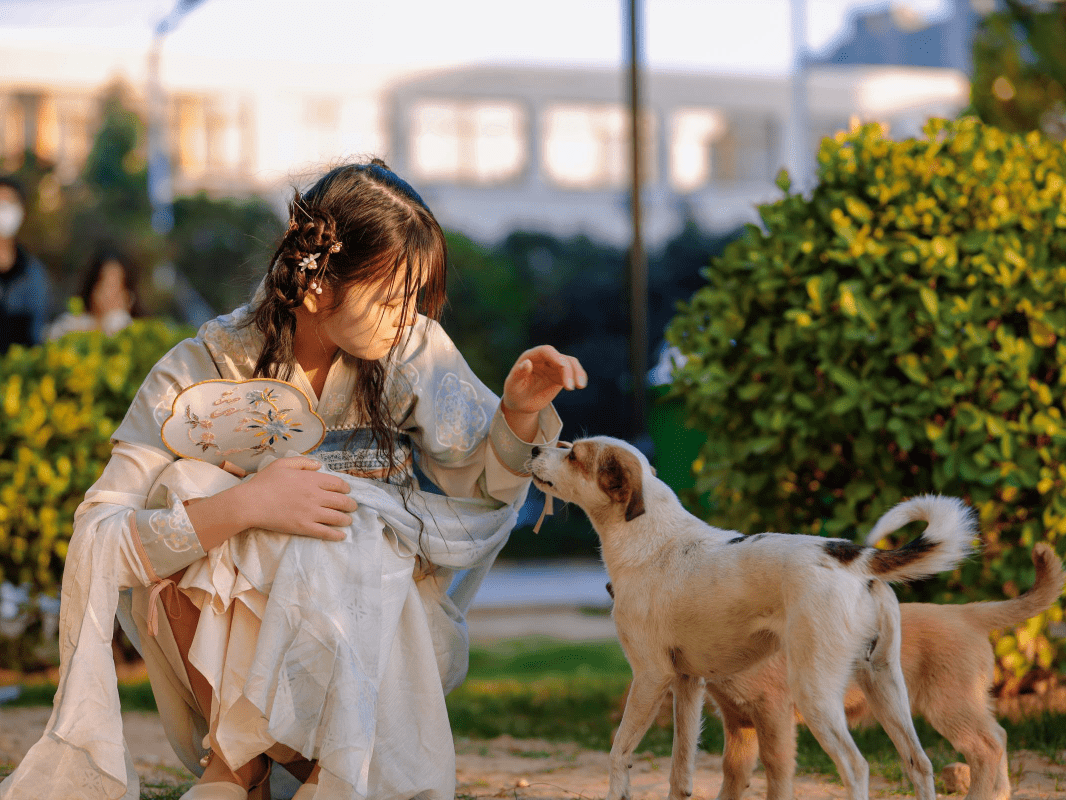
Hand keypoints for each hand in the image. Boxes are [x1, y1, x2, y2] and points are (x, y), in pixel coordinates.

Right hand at [234, 457, 358, 540]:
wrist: (250, 503)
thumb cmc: (264, 482)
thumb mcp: (282, 464)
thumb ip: (302, 462)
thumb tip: (318, 465)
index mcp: (311, 479)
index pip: (337, 484)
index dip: (346, 488)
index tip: (347, 491)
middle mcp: (315, 495)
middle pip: (341, 501)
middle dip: (350, 505)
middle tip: (352, 507)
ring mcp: (311, 512)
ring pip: (337, 517)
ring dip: (346, 519)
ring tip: (348, 520)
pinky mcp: (304, 527)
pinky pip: (325, 532)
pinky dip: (336, 534)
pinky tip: (341, 535)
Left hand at [502, 345, 586, 440]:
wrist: (521, 404)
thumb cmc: (514, 393)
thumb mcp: (512, 385)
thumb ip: (518, 373)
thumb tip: (527, 362)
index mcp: (530, 357)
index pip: (545, 351)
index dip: (554, 356)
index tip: (562, 366)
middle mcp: (543, 359)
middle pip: (560, 357)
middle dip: (568, 370)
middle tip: (569, 387)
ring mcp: (553, 366)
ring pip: (570, 363)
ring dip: (577, 372)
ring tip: (580, 386)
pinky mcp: (561, 374)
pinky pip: (573, 371)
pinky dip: (579, 376)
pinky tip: (581, 384)